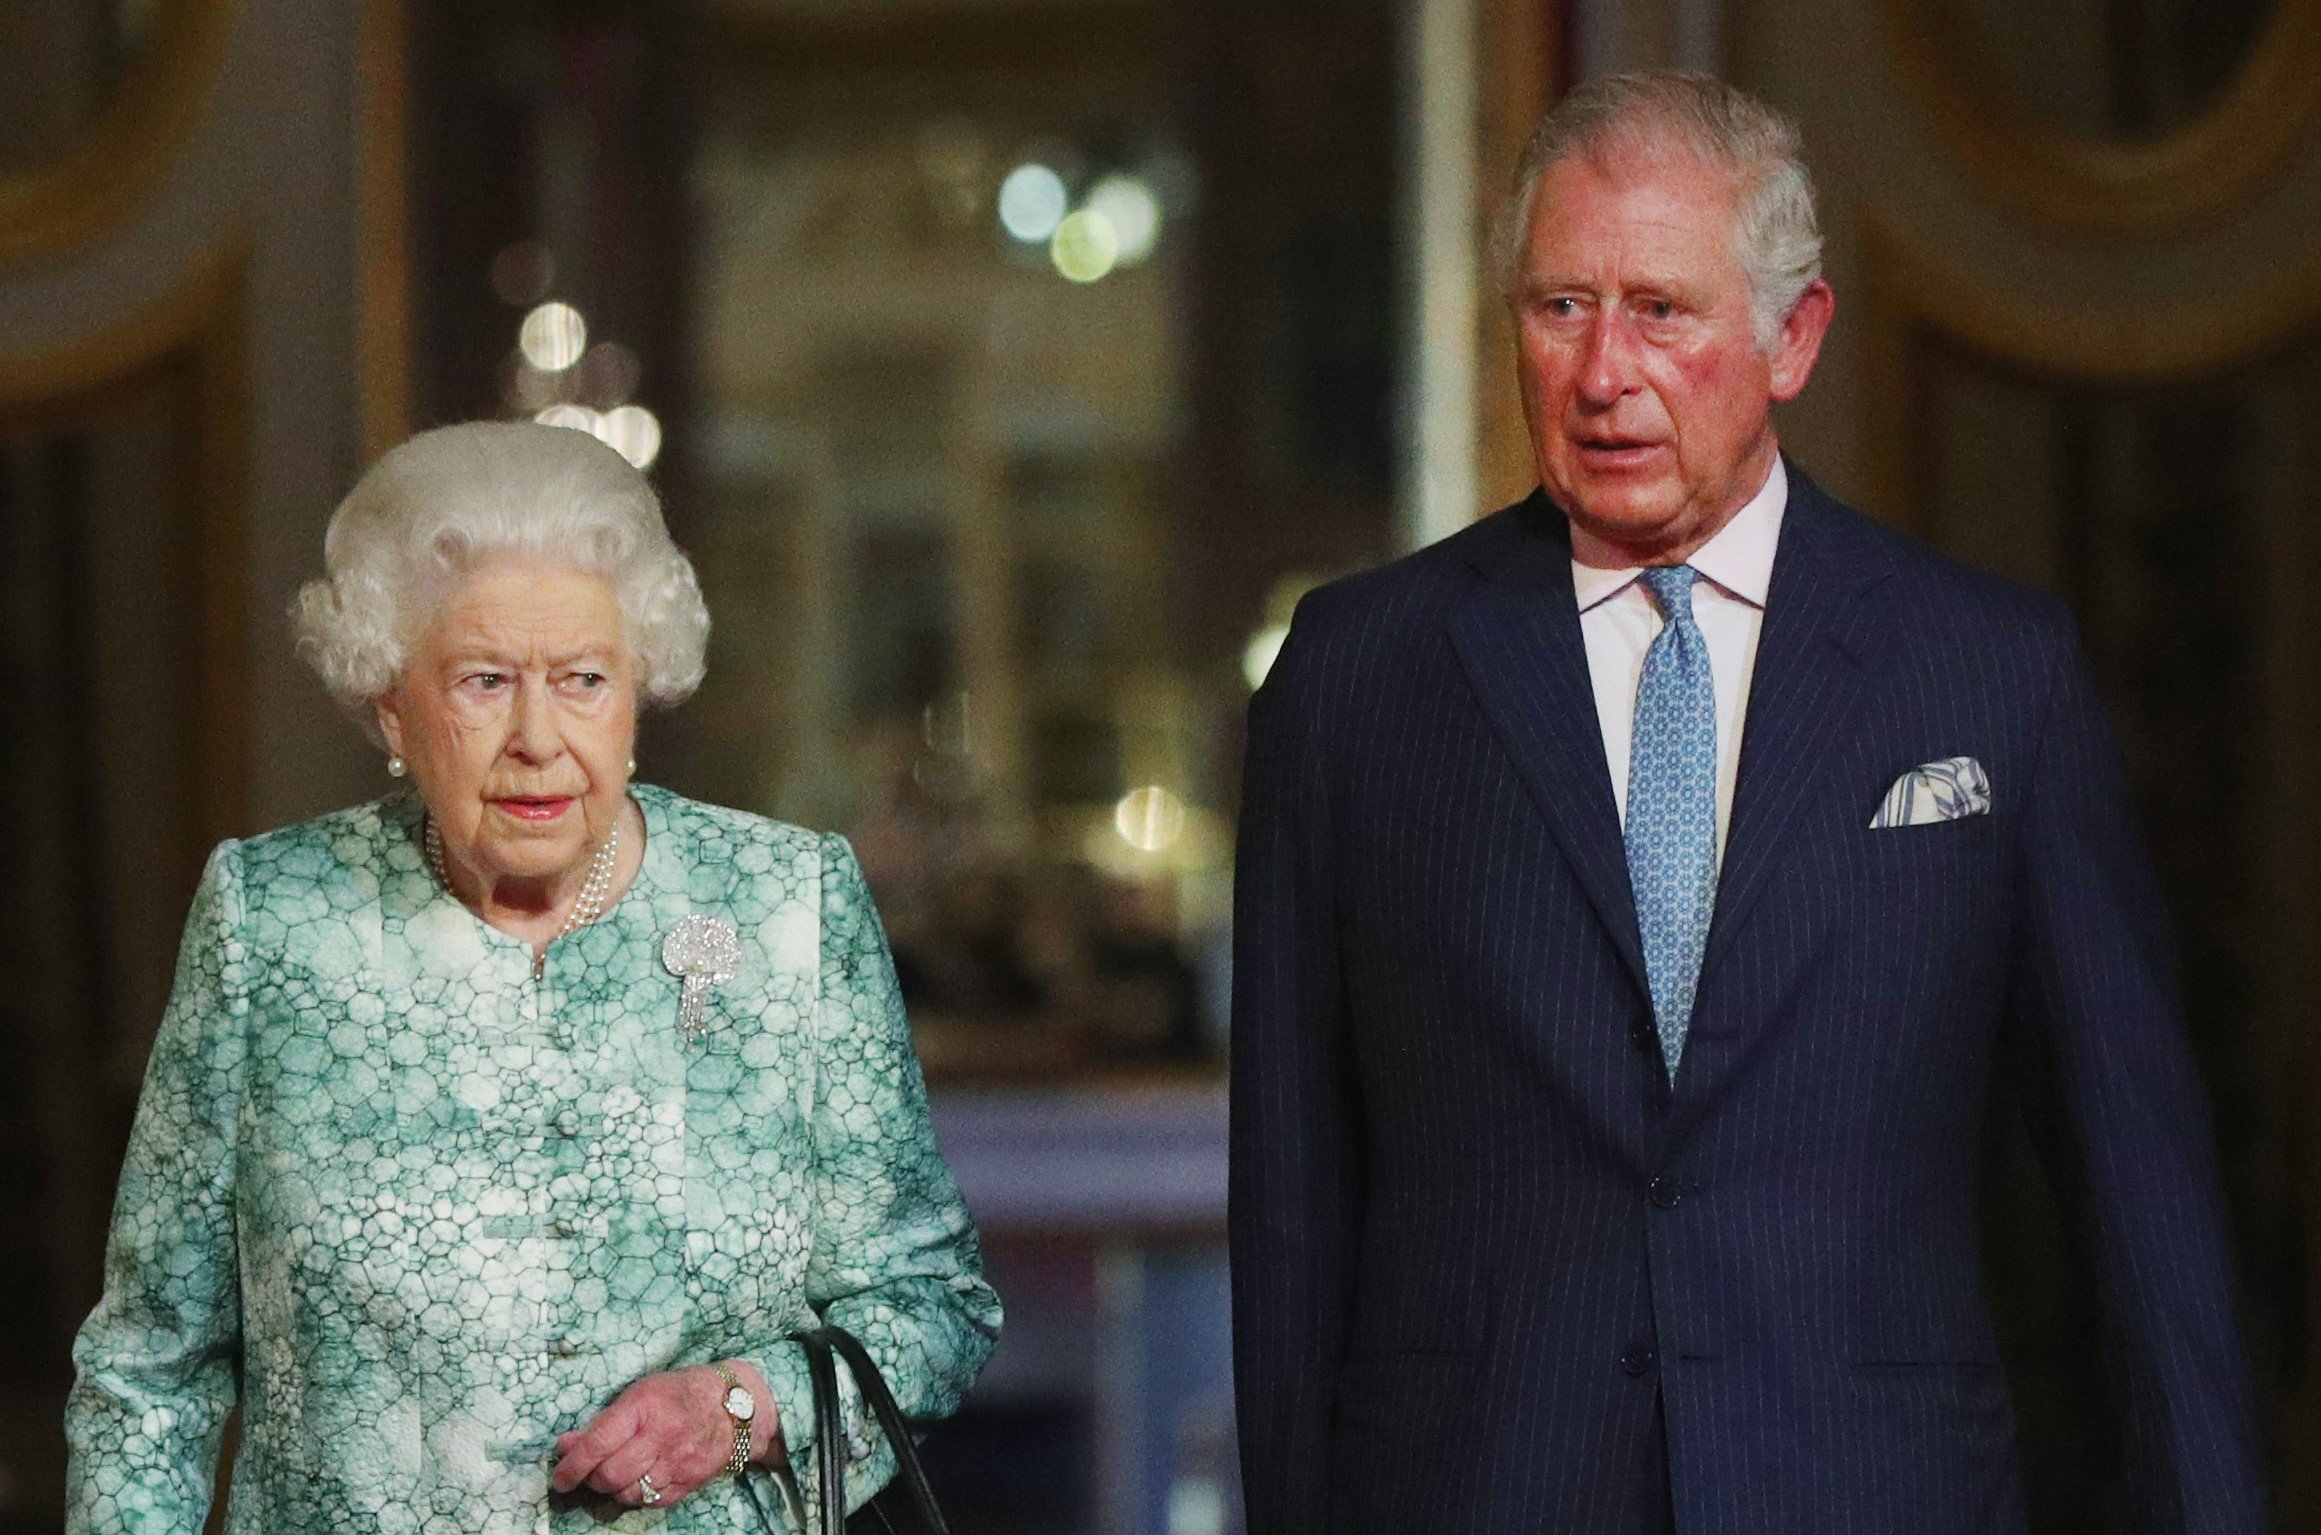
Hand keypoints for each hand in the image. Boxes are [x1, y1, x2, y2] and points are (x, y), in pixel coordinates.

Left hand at [551, 1361, 780, 1509]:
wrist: (732, 1405)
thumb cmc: (677, 1394)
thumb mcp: (638, 1394)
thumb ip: (602, 1423)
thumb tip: (565, 1446)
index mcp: (644, 1407)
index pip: (598, 1444)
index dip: (572, 1466)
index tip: (560, 1479)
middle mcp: (662, 1435)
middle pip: (611, 1475)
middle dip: (591, 1479)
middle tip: (588, 1474)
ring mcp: (678, 1462)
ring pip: (628, 1493)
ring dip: (613, 1489)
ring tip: (615, 1475)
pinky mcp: (689, 1481)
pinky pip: (651, 1501)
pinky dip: (637, 1495)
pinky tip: (639, 1479)